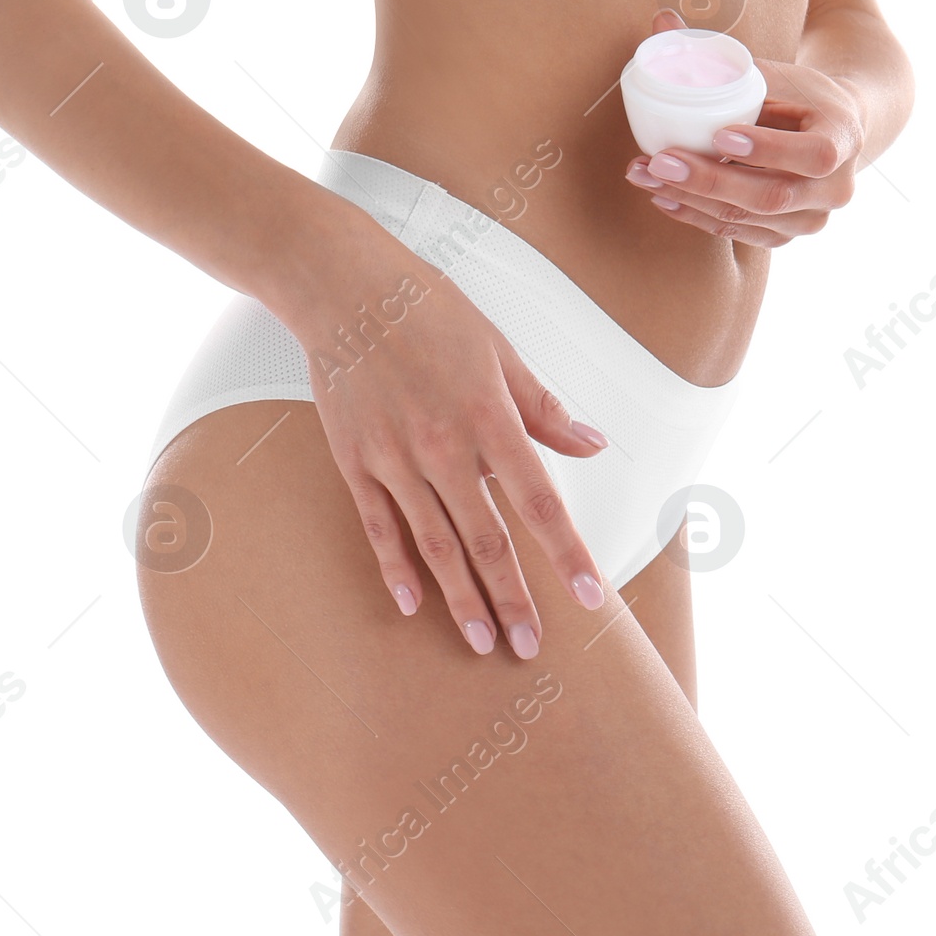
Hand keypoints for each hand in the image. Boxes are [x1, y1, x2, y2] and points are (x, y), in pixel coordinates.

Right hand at [275, 211, 610, 657]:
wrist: (343, 287)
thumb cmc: (429, 308)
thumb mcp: (500, 350)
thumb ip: (543, 408)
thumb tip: (592, 445)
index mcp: (489, 418)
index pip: (539, 503)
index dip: (567, 554)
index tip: (592, 597)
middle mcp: (442, 447)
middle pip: (487, 541)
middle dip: (513, 599)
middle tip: (531, 648)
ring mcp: (394, 458)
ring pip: (435, 545)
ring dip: (460, 599)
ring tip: (482, 642)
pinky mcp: (356, 460)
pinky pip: (379, 526)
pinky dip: (396, 568)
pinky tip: (412, 605)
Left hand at [625, 14, 864, 248]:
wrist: (831, 131)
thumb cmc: (799, 94)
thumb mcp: (774, 70)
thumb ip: (720, 51)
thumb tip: (660, 18)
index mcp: (843, 139)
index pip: (812, 155)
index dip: (767, 150)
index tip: (720, 135)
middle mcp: (835, 189)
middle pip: (772, 196)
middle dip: (710, 180)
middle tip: (661, 161)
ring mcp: (811, 219)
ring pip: (748, 219)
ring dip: (691, 199)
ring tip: (645, 175)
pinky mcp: (784, 236)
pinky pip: (737, 234)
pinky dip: (696, 216)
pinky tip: (662, 197)